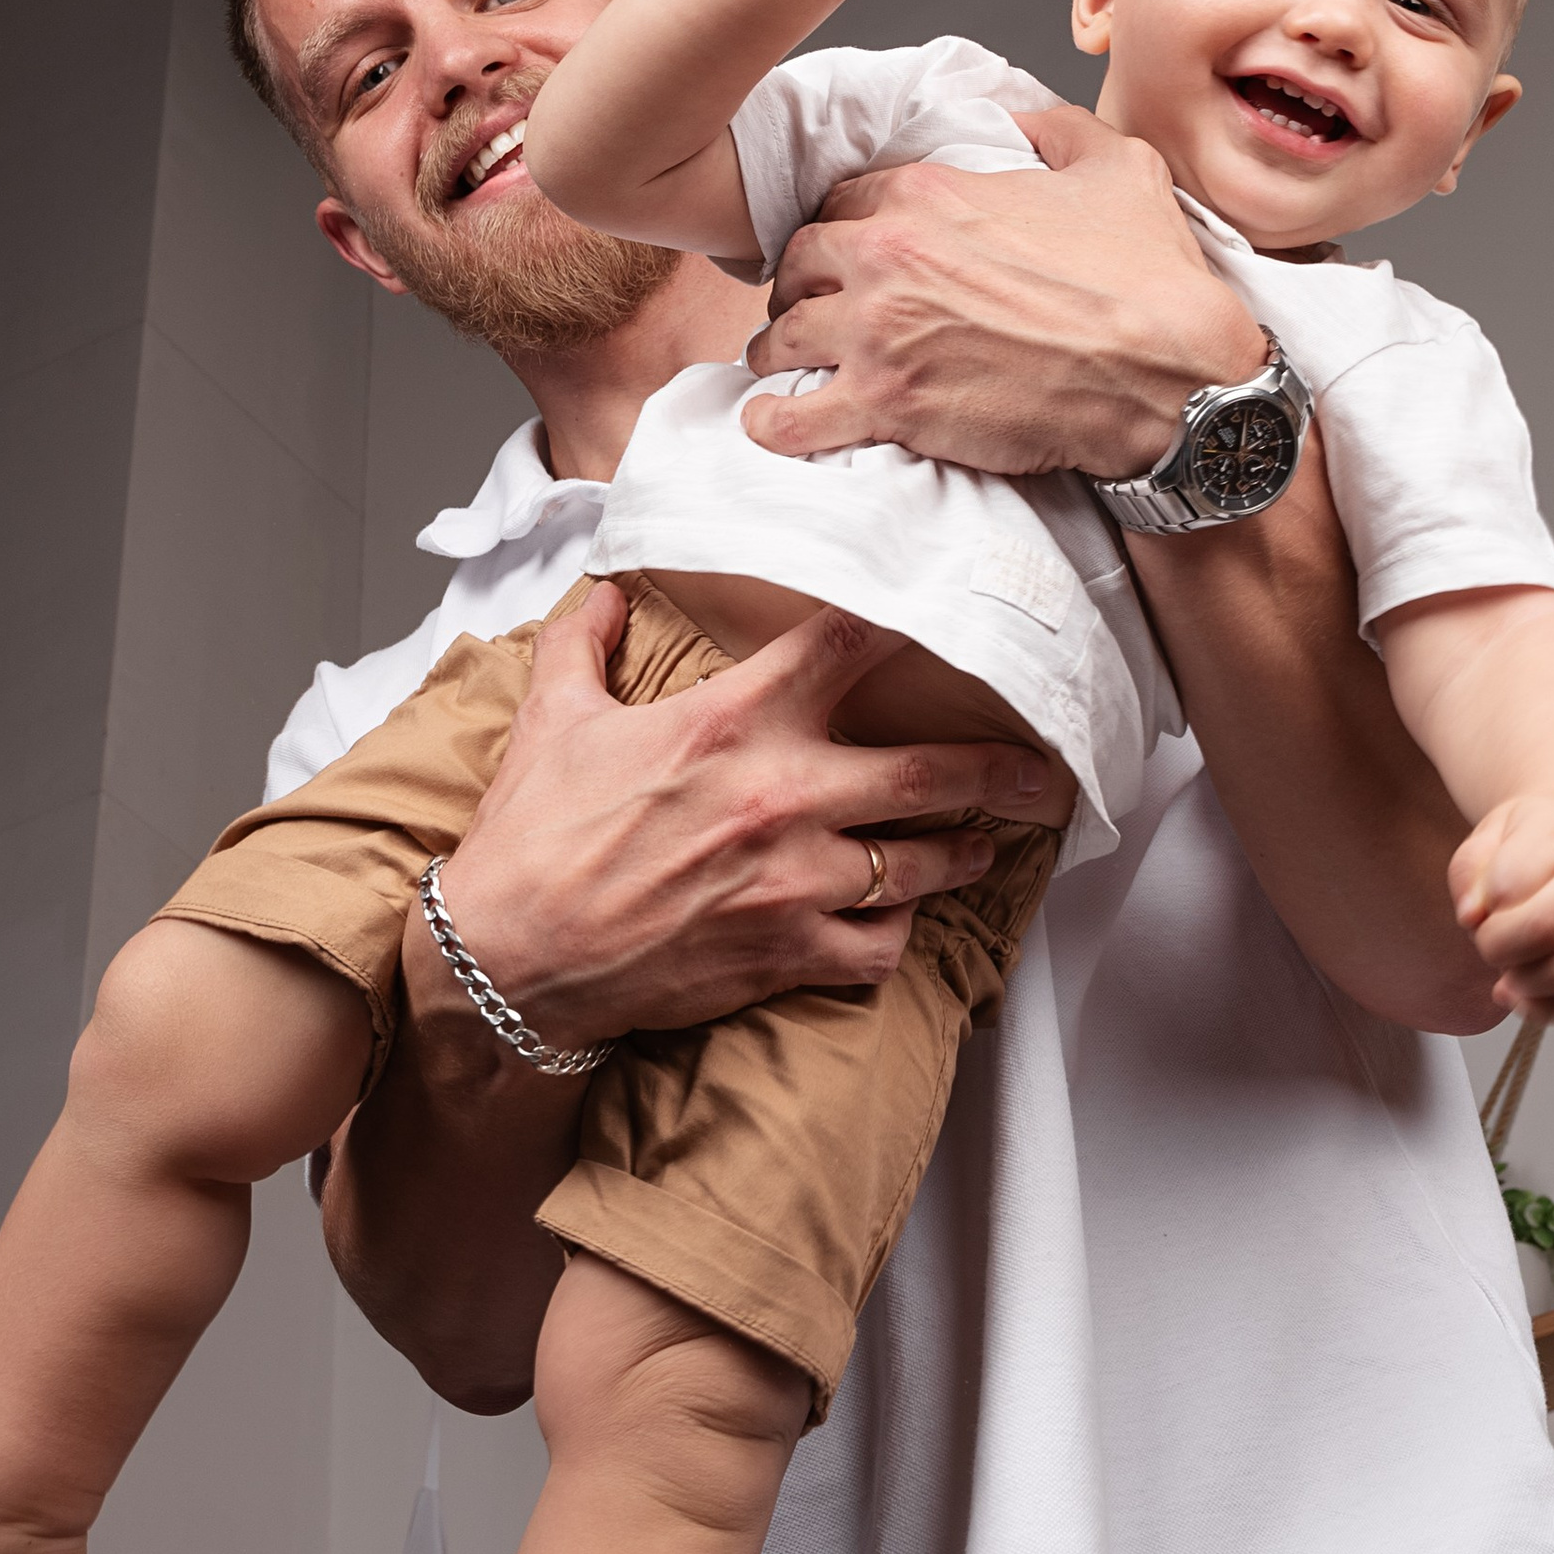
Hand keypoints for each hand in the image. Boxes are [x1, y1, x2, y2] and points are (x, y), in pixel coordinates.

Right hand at [432, 584, 1057, 1050]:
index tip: (964, 618)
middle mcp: (782, 794)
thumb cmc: (532, 840)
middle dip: (1000, 769)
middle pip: (929, 769)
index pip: (849, 645)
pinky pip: (881, 946)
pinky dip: (897, 934)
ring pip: (922, 864)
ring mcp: (794, 880)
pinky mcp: (788, 952)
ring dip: (963, 853)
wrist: (510, 958)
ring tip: (988, 845)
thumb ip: (585, 644)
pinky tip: (898, 921)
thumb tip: (600, 594)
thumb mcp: (554, 719)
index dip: (913, 624)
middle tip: (1043, 769)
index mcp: (732, 722)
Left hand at [742, 101, 1265, 474]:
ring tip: (788, 368)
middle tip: (810, 309)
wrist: (1169, 377)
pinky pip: (795, 415)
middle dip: (800, 286)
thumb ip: (1057, 128)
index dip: (840, 229)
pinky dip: (773, 422)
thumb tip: (1022, 117)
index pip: (843, 202)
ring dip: (780, 351)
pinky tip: (771, 423)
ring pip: (782, 337)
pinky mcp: (888, 404)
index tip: (844, 255)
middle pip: (799, 265)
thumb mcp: (1116, 167)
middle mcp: (889, 256)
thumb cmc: (1150, 278)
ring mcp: (880, 333)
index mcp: (929, 193)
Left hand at [1450, 794, 1553, 1019]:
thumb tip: (1471, 918)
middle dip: (1498, 947)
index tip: (1483, 902)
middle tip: (1490, 940)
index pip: (1510, 882)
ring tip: (1508, 967)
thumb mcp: (1493, 833)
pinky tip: (1523, 995)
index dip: (1483, 903)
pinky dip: (1544, 1009)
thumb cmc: (1541, 842)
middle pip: (1546, 929)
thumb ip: (1470, 871)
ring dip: (1520, 983)